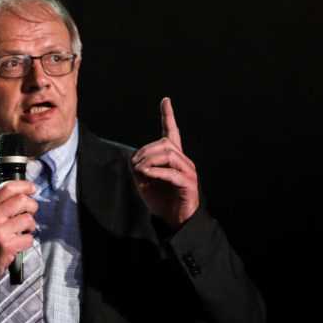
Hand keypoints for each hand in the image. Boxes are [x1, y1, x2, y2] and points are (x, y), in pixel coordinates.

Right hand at [0, 180, 37, 290]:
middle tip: (29, 213)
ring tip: (23, 230)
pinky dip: (27, 241)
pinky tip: (19, 243)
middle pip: (22, 201)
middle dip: (31, 206)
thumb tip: (10, 188)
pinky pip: (29, 238)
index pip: (7, 188)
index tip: (32, 188)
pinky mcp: (7, 246)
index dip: (24, 186)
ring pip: (28, 220)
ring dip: (30, 226)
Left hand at [131, 97, 199, 229]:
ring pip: (168, 154)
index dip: (168, 116)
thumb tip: (134, 160)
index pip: (172, 131)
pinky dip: (156, 172)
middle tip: (134, 165)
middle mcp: (183, 161)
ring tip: (140, 170)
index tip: (165, 100)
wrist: (176, 221)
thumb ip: (140, 168)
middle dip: (146, 150)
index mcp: (174, 158)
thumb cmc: (161, 201)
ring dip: (149, 160)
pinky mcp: (188, 183)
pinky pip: (171, 172)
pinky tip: (146, 175)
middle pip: (165, 143)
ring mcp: (188, 171)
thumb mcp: (145, 182)